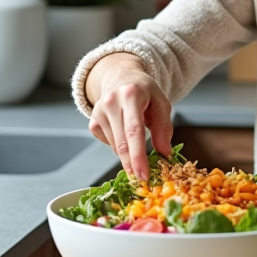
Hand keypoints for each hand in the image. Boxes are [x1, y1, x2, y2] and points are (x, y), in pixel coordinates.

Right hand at [85, 52, 172, 180]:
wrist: (121, 77)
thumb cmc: (144, 92)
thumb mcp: (161, 103)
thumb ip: (164, 127)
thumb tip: (164, 153)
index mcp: (130, 94)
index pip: (134, 130)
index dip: (138, 155)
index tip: (144, 174)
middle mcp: (110, 101)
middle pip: (122, 142)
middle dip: (132, 164)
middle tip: (141, 179)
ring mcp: (98, 111)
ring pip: (115, 146)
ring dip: (128, 152)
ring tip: (138, 142)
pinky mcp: (92, 120)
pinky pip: (107, 143)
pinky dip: (118, 145)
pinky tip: (123, 131)